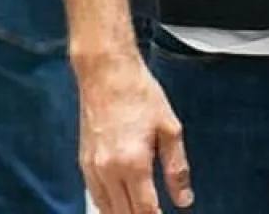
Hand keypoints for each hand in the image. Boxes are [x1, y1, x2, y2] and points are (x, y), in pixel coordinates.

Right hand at [75, 49, 192, 212]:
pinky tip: (120, 205)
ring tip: (140, 210)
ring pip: (107, 210)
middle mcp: (109, 169)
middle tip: (155, 212)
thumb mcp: (169, 128)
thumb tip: (183, 200)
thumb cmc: (137, 92)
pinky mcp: (84, 160)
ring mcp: (93, 166)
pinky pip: (95, 196)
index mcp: (133, 163)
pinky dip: (108, 207)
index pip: (146, 212)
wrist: (106, 70)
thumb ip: (176, 168)